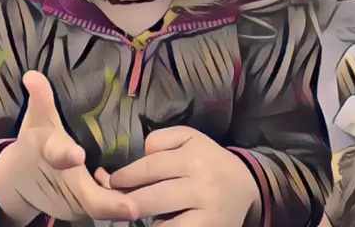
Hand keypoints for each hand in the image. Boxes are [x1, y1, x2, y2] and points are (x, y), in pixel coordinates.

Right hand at [0, 71, 136, 222]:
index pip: (57, 153)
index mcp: (51, 154)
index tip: (77, 154)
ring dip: (121, 207)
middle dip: (108, 203)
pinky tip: (144, 198)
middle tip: (132, 206)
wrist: (19, 181)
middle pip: (87, 197)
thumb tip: (32, 74)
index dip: (66, 154)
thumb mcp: (36, 120)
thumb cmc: (35, 141)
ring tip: (148, 201)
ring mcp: (75, 202)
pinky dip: (121, 207)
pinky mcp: (84, 210)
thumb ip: (40, 98)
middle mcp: (64, 184)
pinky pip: (105, 210)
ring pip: (101, 208)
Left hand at [97, 126, 259, 226]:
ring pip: (161, 224)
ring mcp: (206, 211)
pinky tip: (154, 222)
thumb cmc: (207, 159)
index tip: (110, 181)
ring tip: (129, 213)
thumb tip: (138, 157)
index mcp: (193, 156)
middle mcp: (200, 184)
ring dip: (141, 220)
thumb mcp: (188, 137)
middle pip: (152, 197)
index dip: (125, 176)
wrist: (244, 185)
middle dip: (126, 201)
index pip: (150, 167)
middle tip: (111, 201)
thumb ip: (161, 140)